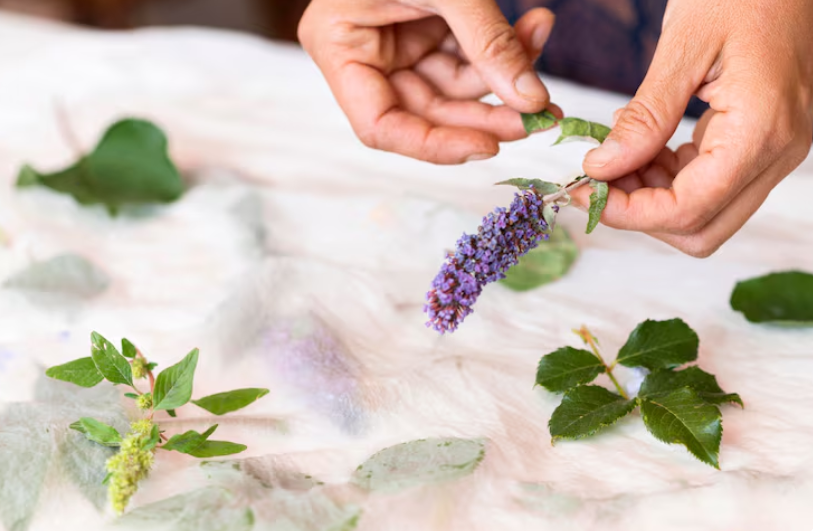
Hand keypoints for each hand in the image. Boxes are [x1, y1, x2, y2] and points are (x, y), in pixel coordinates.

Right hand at [298, 0, 559, 163]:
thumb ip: (488, 43)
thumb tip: (533, 101)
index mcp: (337, 45)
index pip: (379, 126)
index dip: (432, 145)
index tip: (487, 146)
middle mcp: (362, 55)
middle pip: (424, 112)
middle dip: (485, 112)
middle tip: (539, 114)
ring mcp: (395, 44)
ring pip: (452, 89)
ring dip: (503, 76)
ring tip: (540, 43)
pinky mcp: (424, 31)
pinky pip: (465, 57)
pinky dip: (502, 48)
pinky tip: (533, 29)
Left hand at [575, 0, 812, 256]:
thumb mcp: (684, 47)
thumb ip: (646, 116)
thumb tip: (602, 168)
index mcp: (762, 131)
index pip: (688, 210)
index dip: (628, 213)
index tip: (584, 189)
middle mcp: (778, 153)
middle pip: (700, 229)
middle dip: (640, 213)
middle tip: (598, 177)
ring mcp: (775, 152)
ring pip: (705, 213)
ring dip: (652, 196)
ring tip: (617, 152)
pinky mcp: (763, 144)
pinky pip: (711, 184)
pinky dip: (669, 177)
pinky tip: (644, 143)